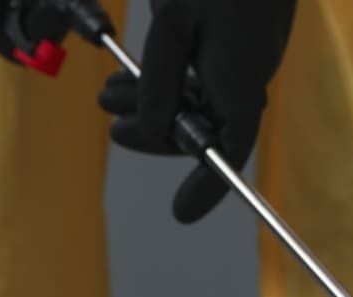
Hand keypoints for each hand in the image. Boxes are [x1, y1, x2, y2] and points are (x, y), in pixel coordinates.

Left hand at [98, 0, 297, 222]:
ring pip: (194, 105)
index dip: (206, 189)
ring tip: (107, 96)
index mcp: (241, 84)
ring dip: (150, 106)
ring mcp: (241, 68)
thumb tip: (149, 125)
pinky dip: (164, 85)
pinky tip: (130, 78)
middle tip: (110, 128)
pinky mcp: (233, 52)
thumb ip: (159, 81)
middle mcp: (246, 83)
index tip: (181, 214)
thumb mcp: (173, 26)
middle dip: (153, 132)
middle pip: (201, 131)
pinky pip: (198, 83)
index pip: (227, 152)